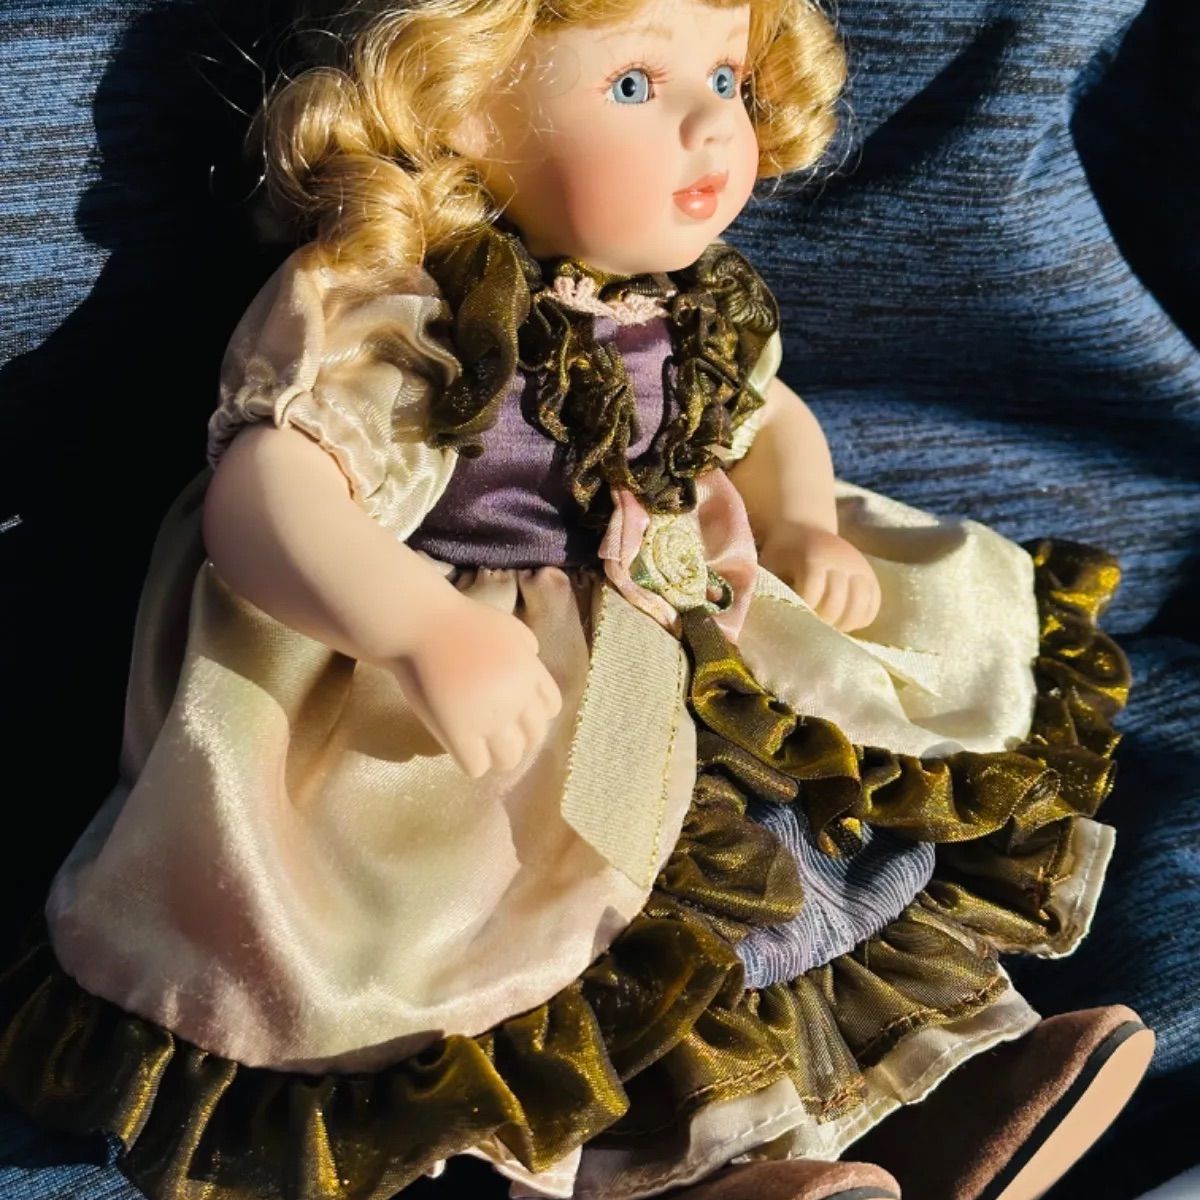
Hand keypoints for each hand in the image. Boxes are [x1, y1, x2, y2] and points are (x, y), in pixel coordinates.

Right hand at [387, 592, 562, 778]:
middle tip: (498, 736)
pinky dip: (471, 763)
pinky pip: (477, 766)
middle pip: (534, 738)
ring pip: (509, 760)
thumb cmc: (458, 621)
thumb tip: (532, 657)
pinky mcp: (460, 733)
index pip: (551, 709)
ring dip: (497, 758)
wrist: (420, 626)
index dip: (534, 714)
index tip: (517, 714)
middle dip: (519, 739)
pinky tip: (461, 751)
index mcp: (529, 673)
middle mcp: (516, 698)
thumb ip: (525, 644)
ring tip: (481, 750)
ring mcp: (489, 718)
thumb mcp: (506, 625)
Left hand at [757, 522, 881, 631]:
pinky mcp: (870, 575)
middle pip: (837, 603)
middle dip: (822, 622)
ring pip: (860, 606)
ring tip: (828, 627)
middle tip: (810, 629)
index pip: (812, 593)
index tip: (793, 620)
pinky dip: (860, 618)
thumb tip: (755, 619)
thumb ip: (765, 588)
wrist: (803, 528)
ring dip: (843, 623)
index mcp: (813, 557)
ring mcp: (859, 568)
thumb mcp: (769, 565)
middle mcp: (841, 560)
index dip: (803, 611)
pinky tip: (844, 622)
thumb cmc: (781, 553)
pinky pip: (873, 605)